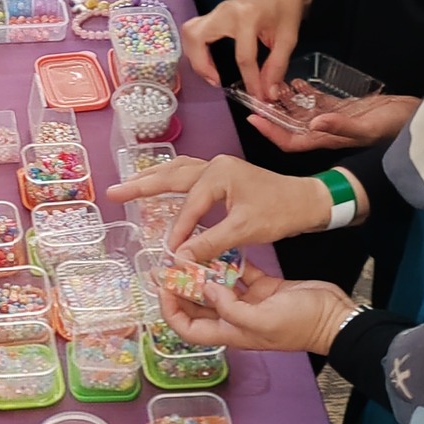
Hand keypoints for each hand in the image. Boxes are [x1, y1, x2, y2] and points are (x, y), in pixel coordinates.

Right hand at [113, 154, 333, 257]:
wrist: (310, 200)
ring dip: (154, 179)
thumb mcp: (244, 230)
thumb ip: (209, 243)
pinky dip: (173, 182)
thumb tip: (180, 258)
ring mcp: (220, 167)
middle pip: (170, 174)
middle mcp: (215, 164)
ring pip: (179, 171)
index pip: (188, 206)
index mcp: (218, 173)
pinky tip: (163, 187)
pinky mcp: (225, 175)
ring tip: (130, 187)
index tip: (170, 253)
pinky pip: (190, 176)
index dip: (178, 231)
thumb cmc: (280, 212)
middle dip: (141, 185)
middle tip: (113, 192)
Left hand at [162, 267, 359, 355]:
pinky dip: (229, 262)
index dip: (171, 311)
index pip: (188, 328)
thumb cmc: (302, 324)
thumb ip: (231, 308)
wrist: (334, 316)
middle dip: (182, 288)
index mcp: (232, 332)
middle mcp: (235, 318)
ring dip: (203, 272)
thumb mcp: (264, 319)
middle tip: (169, 264)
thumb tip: (206, 289)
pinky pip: (239, 274)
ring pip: (217, 287)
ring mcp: (249, 302)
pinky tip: (221, 247)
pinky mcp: (263, 287)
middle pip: (198, 306)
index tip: (164, 287)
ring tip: (189, 252)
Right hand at [181, 0, 313, 98]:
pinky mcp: (213, 13)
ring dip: (195, 57)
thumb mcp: (288, 38)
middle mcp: (225, 11)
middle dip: (202, 65)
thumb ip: (277, 66)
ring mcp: (216, 10)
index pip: (243, 56)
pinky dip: (196, 49)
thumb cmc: (287, 9)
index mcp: (248, 16)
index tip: (257, 97)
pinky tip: (209, 61)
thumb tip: (268, 93)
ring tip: (211, 74)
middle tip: (217, 81)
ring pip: (190, 33)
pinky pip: (194, 31)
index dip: (250, 81)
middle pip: (197, 38)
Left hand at [249, 94, 419, 153]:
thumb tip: (314, 123)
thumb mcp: (367, 126)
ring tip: (274, 85)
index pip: (291, 141)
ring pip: (302, 113)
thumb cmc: (393, 127)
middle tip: (258, 96)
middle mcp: (326, 132)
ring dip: (286, 101)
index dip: (271, 132)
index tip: (253, 117)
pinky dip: (305, 93)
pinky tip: (297, 81)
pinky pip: (317, 102)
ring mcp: (333, 120)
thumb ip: (341, 126)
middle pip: (291, 126)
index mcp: (328, 140)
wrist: (415, 117)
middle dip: (273, 114)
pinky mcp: (343, 108)